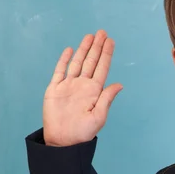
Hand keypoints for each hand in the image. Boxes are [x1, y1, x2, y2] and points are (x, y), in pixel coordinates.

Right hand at [42, 30, 122, 145]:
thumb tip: (119, 85)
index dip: (106, 54)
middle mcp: (82, 86)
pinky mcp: (55, 89)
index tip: (110, 41)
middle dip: (96, 47)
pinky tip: (70, 50)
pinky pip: (60, 71)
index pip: (102, 68)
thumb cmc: (82, 132)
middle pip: (91, 62)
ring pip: (77, 63)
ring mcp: (68, 86)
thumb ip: (107, 99)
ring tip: (90, 36)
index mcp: (94, 92)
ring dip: (83, 50)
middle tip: (102, 33)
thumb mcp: (98, 117)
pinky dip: (64, 60)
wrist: (62, 140)